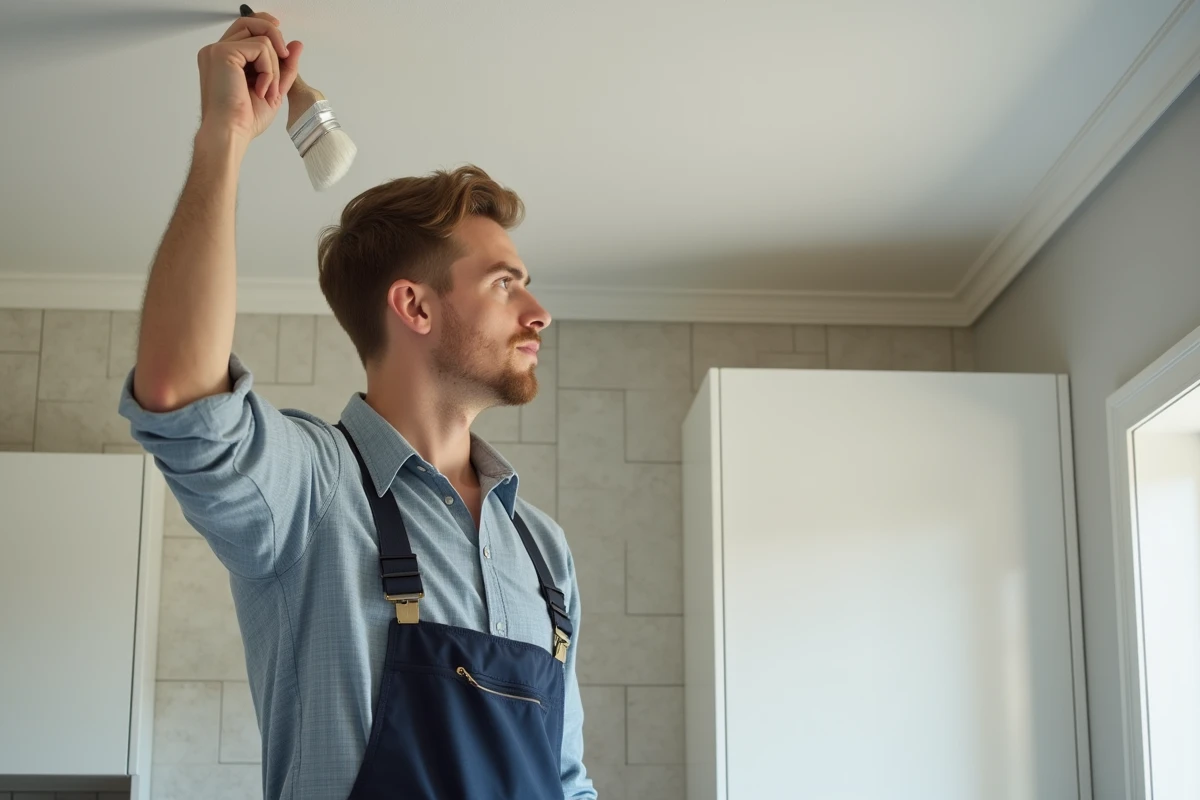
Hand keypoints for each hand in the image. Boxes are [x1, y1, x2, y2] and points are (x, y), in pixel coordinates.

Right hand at [196, 11, 302, 146]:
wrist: (231, 132)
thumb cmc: (245, 119)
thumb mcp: (274, 88)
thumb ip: (284, 66)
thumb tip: (297, 44)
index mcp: (224, 59)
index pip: (245, 28)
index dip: (266, 25)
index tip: (282, 36)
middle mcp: (217, 51)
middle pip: (251, 22)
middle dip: (276, 39)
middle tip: (285, 60)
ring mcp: (217, 50)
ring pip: (262, 38)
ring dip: (274, 67)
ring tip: (266, 90)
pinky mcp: (223, 52)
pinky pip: (261, 48)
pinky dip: (269, 71)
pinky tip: (261, 89)